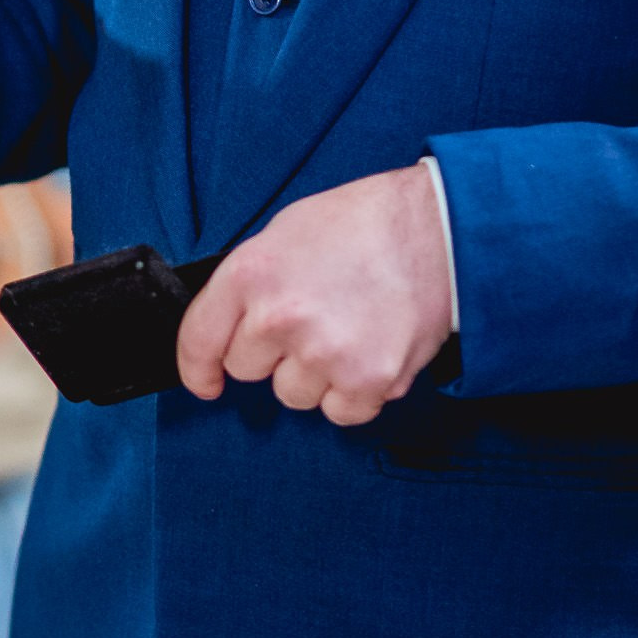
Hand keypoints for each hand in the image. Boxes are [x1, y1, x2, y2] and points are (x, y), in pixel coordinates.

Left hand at [176, 165, 453, 426]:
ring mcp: (324, 352)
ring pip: (293, 394)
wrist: (440, 228)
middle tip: (311, 319)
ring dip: (314, 374)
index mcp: (250, 275)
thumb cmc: (362, 225)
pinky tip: (369, 353)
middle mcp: (279, 318)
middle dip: (272, 353)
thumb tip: (230, 327)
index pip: (199, 341)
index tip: (206, 381)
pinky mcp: (369, 379)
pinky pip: (340, 412)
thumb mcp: (282, 235)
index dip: (197, 369)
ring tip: (347, 329)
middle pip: (248, 370)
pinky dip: (353, 393)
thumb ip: (249, 285)